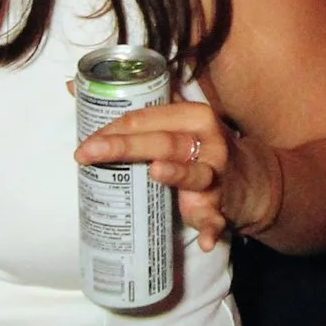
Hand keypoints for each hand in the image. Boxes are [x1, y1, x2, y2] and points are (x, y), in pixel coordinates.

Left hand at [77, 100, 283, 253]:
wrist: (251, 181)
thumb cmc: (200, 148)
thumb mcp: (176, 123)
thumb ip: (134, 107)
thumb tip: (74, 86)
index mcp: (194, 116)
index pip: (148, 117)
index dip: (113, 126)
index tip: (85, 139)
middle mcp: (208, 142)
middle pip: (163, 141)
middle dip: (123, 146)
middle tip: (86, 153)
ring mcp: (217, 175)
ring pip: (195, 173)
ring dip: (177, 173)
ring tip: (156, 172)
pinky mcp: (222, 206)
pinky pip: (216, 219)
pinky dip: (211, 229)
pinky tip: (204, 240)